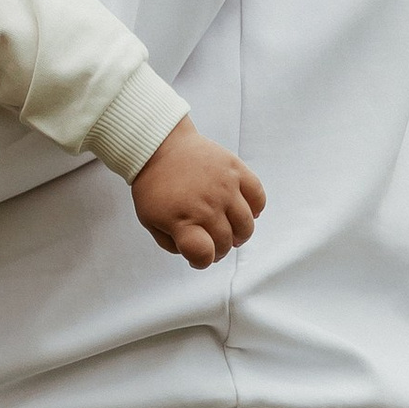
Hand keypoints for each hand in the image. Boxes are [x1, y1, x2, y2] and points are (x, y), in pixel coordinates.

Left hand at [131, 121, 264, 269]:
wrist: (159, 146)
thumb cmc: (154, 184)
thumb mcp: (150, 220)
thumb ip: (171, 243)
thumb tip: (195, 254)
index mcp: (182, 220)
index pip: (204, 254)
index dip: (201, 261)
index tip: (197, 257)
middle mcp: (206, 205)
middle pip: (225, 242)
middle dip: (219, 250)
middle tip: (213, 243)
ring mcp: (225, 187)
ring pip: (246, 225)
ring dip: (239, 235)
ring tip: (230, 230)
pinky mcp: (236, 170)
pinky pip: (258, 197)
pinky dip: (255, 209)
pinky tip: (242, 210)